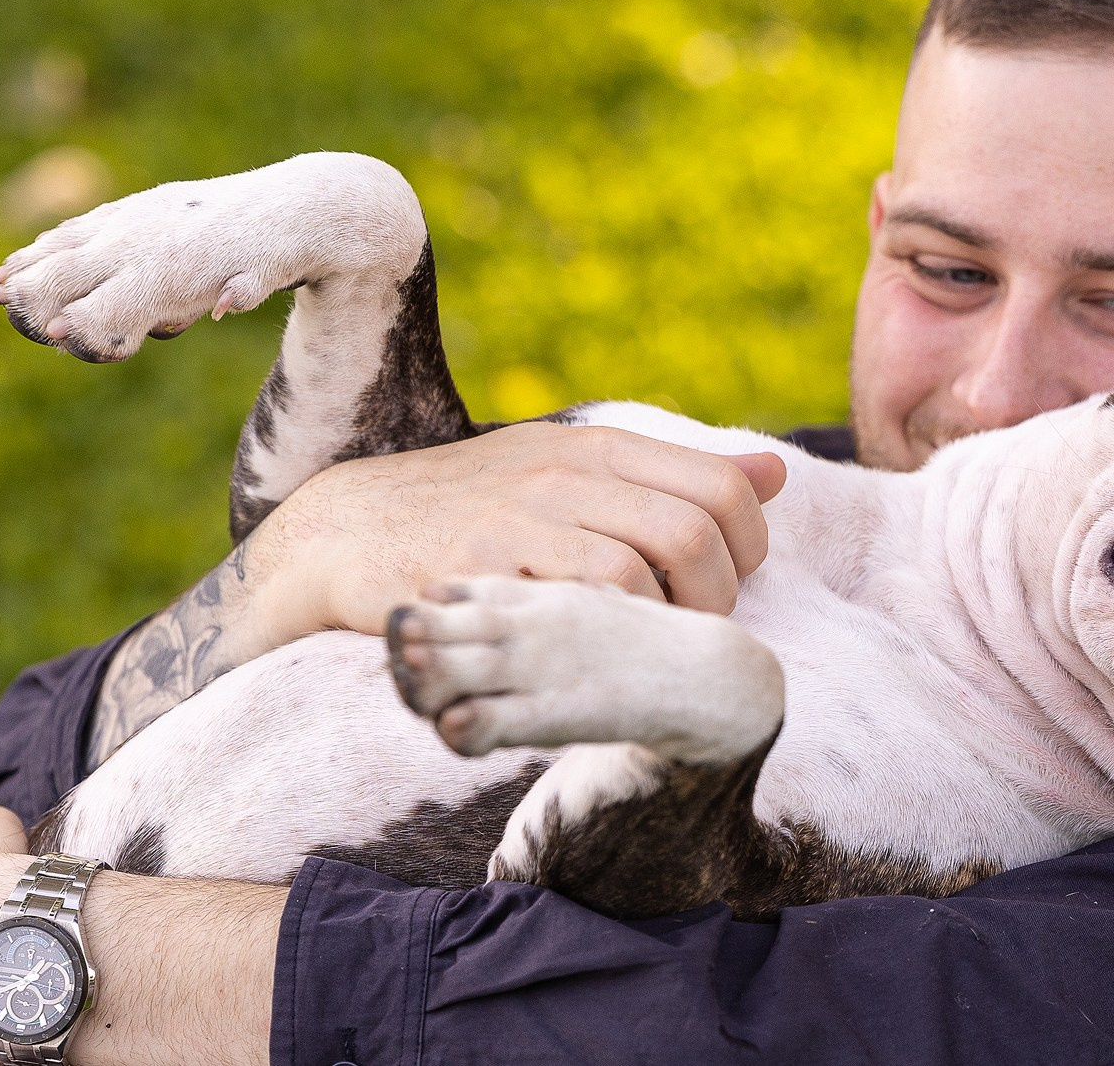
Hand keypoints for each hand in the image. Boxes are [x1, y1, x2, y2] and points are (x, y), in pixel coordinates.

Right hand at [88, 424, 788, 767]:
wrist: (338, 532)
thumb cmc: (474, 512)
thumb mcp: (573, 475)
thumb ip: (674, 478)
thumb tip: (775, 472)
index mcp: (601, 449)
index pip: (726, 490)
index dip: (749, 553)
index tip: (719, 591)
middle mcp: (566, 474)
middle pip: (696, 538)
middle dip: (711, 603)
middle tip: (678, 636)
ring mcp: (518, 520)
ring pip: (639, 579)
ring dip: (651, 633)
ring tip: (628, 653)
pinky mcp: (471, 572)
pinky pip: (569, 614)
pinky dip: (594, 649)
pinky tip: (576, 664)